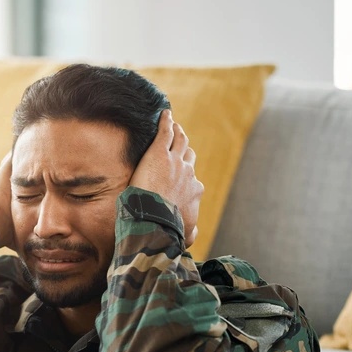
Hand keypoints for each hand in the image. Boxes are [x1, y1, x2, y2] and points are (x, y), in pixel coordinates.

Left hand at [128, 110, 202, 245]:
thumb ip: (190, 234)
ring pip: (180, 140)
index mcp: (195, 190)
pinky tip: (165, 114)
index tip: (181, 176)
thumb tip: (193, 237)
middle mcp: (188, 173)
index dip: (187, 176)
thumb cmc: (168, 230)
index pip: (193, 179)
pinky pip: (165, 132)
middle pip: (189, 156)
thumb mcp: (184, 235)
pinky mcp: (159, 153)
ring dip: (178, 131)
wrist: (156, 221)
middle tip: (179, 143)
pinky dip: (166, 121)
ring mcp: (175, 161)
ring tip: (175, 125)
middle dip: (185, 149)